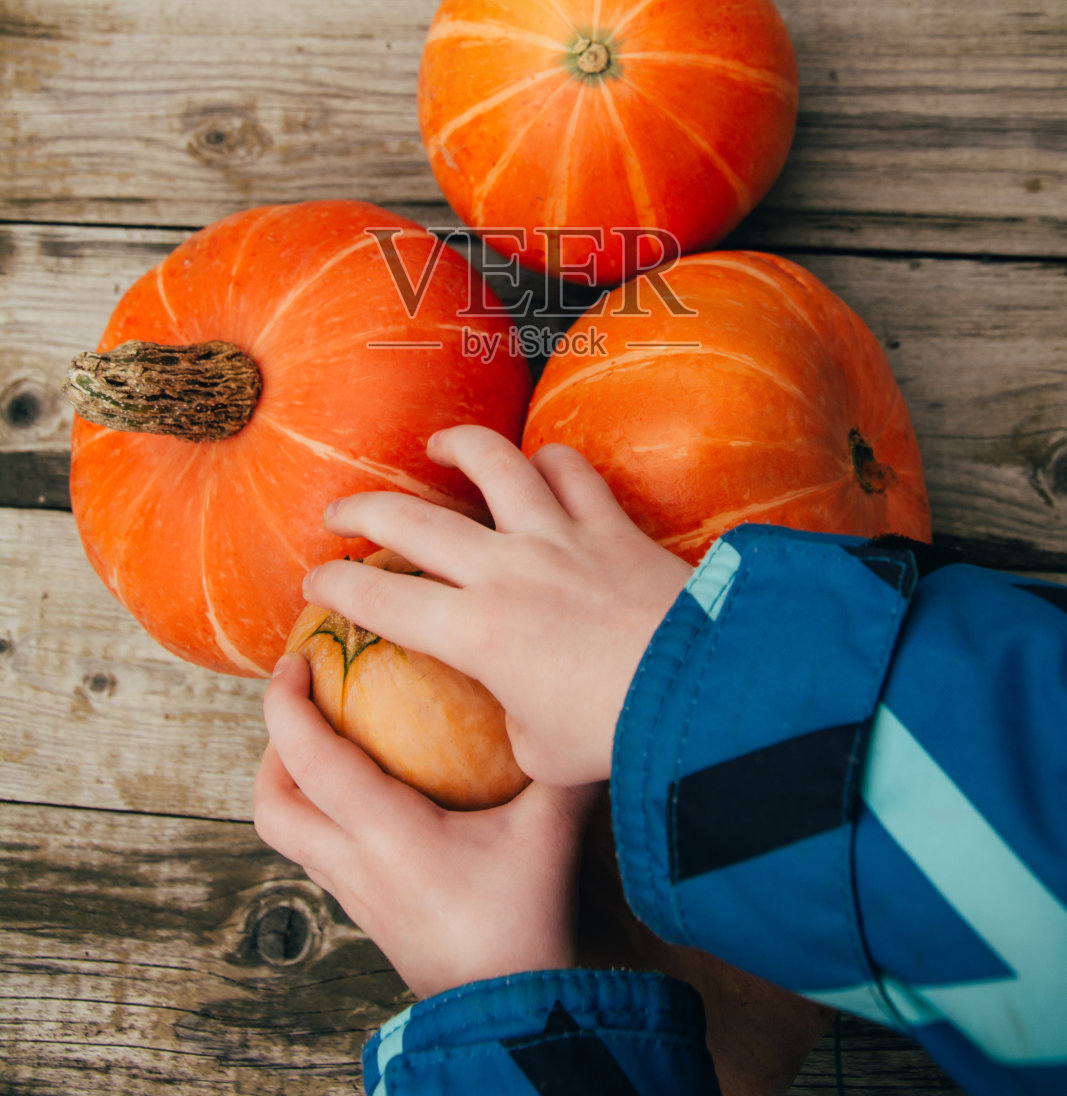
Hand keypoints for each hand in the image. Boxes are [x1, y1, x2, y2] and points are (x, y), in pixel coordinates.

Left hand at [254, 653, 596, 997]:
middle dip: (272, 747)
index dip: (287, 705)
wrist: (506, 1016)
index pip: (311, 759)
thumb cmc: (522, 923)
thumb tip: (582, 711)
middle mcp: (355, 864)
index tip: (293, 661)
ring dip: (291, 783)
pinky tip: (368, 798)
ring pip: (288, 835)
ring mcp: (356, 895)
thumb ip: (561, 768)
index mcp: (386, 833)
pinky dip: (322, 814)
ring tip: (329, 741)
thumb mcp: (548, 833)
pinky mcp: (369, 916)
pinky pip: (320, 855)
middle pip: (272, 806)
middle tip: (304, 703)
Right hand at [307, 424, 691, 785]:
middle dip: (360, 510)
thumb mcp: (543, 754)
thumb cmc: (618, 736)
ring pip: (492, 465)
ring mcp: (558, 537)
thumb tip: (516, 714)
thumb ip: (514, 726)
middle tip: (338, 512)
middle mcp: (505, 571)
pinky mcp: (609, 523)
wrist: (701, 694)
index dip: (336, 587)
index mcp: (475, 634)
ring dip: (455, 448)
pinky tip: (538, 463)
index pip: (380, 601)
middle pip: (411, 519)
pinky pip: (571, 471)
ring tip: (436, 447)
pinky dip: (549, 461)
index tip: (316, 582)